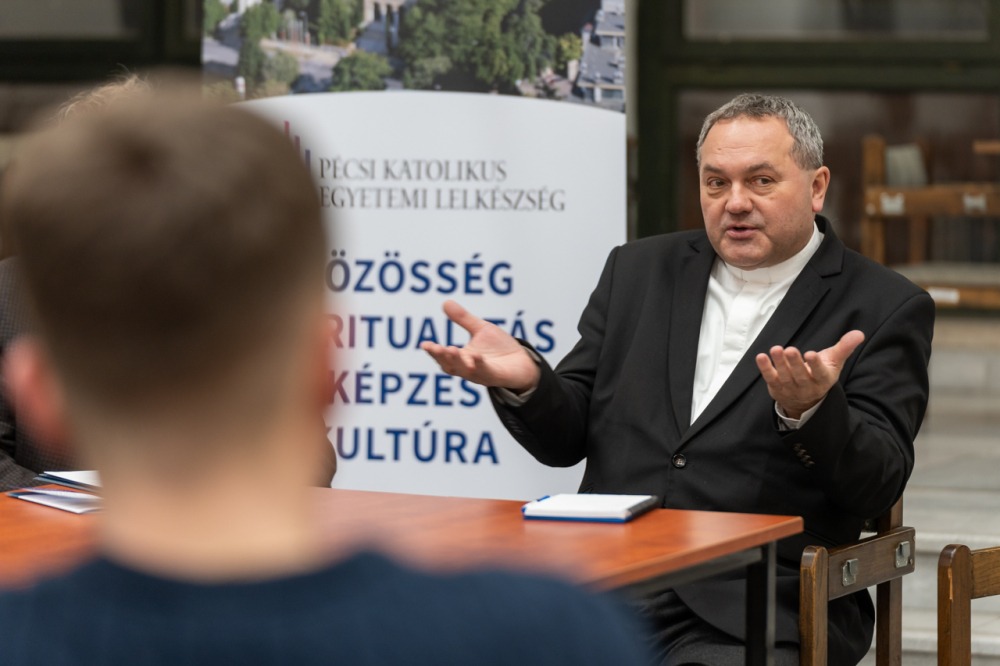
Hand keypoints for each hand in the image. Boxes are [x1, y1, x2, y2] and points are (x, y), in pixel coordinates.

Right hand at [421, 300, 539, 390]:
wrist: (523, 362)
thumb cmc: (500, 349)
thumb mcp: (480, 330)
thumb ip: (463, 319)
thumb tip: (446, 302)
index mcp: (463, 358)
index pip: (444, 358)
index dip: (434, 352)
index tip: (425, 344)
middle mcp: (469, 369)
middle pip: (451, 366)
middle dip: (442, 357)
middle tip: (436, 348)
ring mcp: (483, 374)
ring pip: (467, 371)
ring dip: (458, 361)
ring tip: (451, 349)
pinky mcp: (497, 376)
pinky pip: (487, 372)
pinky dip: (480, 365)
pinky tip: (476, 355)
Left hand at [754, 330, 864, 418]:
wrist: (806, 400)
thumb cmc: (819, 374)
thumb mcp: (834, 362)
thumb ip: (844, 347)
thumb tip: (859, 333)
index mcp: (822, 379)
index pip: (820, 373)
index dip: (815, 365)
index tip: (811, 354)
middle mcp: (806, 386)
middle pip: (800, 375)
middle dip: (795, 363)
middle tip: (791, 350)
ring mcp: (790, 388)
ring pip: (785, 376)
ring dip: (779, 363)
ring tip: (776, 350)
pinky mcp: (776, 388)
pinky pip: (770, 378)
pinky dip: (765, 368)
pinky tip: (761, 357)